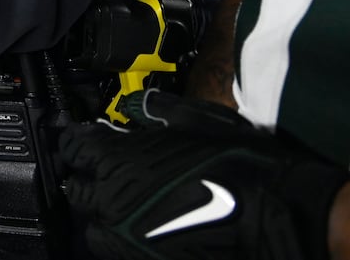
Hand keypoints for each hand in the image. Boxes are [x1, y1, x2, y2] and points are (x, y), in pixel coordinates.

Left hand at [60, 89, 347, 259]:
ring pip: (95, 227)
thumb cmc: (239, 163)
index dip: (79, 141)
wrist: (276, 214)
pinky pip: (122, 248)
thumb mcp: (194, 121)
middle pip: (77, 190)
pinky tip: (145, 227)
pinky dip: (126, 237)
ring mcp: (128, 237)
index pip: (74, 148)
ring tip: (123, 205)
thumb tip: (136, 107)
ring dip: (102, 214)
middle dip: (87, 179)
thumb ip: (155, 113)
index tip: (84, 139)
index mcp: (115, 161)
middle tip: (102, 172)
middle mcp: (112, 201)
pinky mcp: (146, 259)